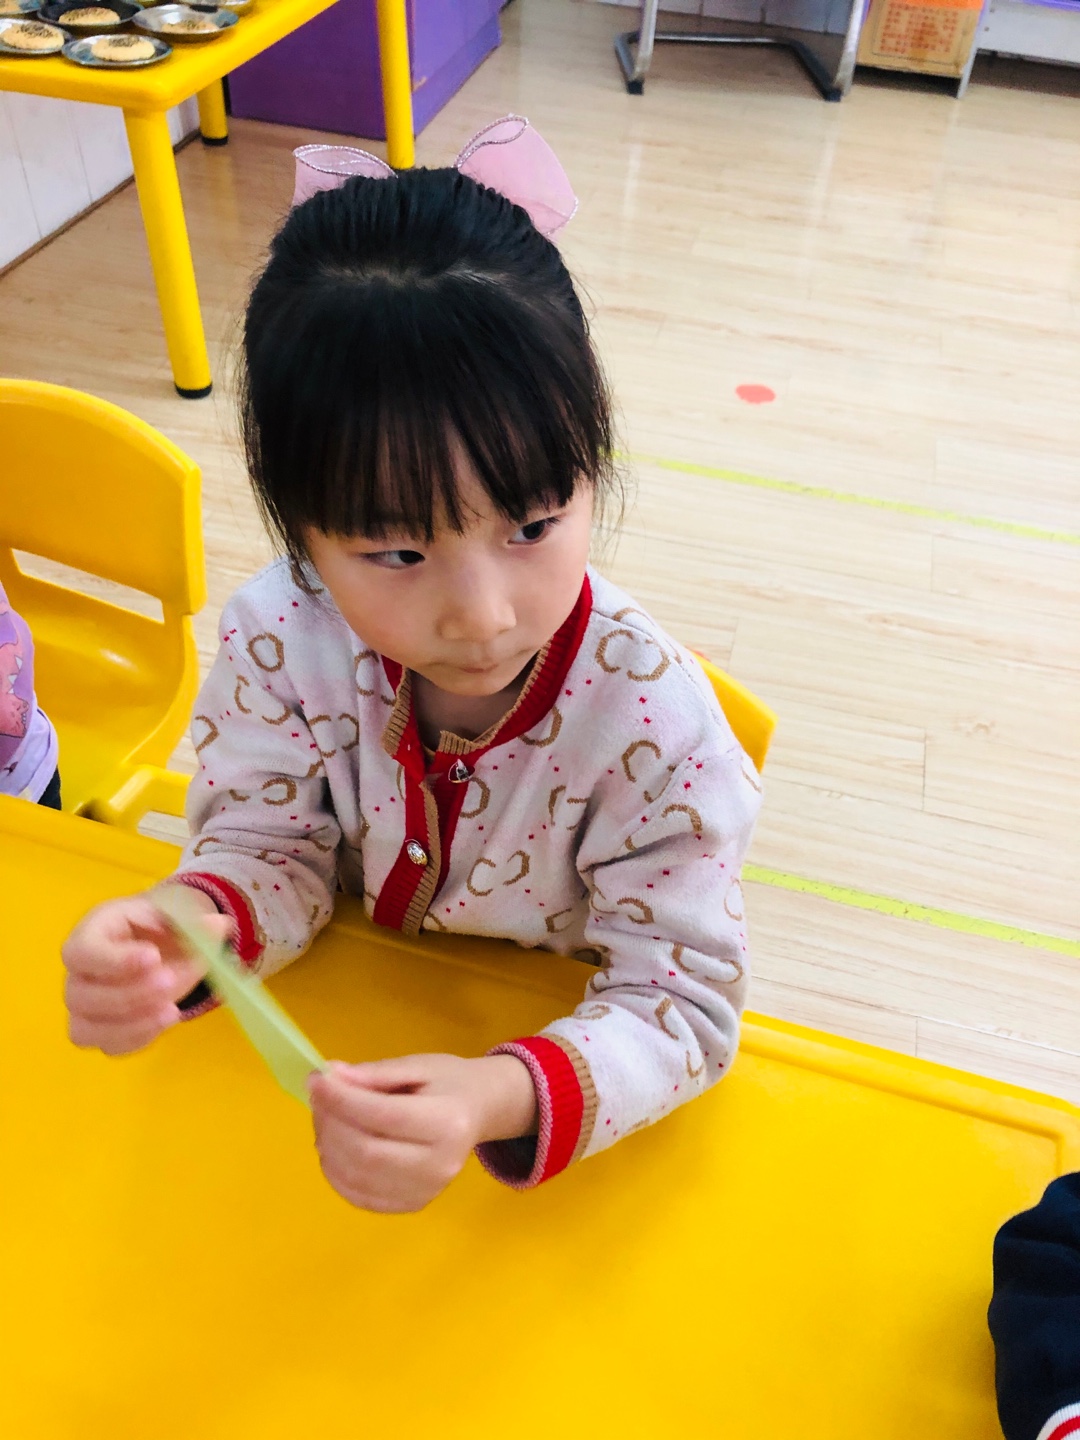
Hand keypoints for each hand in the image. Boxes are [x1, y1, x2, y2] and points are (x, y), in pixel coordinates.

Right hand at [62, 888, 230, 1055]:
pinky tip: (165, 1021)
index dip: (114, 960)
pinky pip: (108, 1046)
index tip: (153, 957)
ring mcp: (84, 1007)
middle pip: (82, 996)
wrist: (159, 946)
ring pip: (87, 1028)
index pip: (82, 952)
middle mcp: (77, 974)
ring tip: (172, 1011)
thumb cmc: (158, 928)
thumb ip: (193, 921)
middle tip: (170, 982)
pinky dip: (137, 1039)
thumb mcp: (175, 915)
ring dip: (131, 1024)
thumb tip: (219, 926)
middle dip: (129, 994)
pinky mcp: (98, 1031)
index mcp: (90, 935)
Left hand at [309, 1052, 537, 1212]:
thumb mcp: (417, 1065)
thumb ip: (375, 1073)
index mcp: (447, 1122)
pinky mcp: (413, 1204)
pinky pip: (360, 1196)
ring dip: (328, 1146)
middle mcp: (439, 1164)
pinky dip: (336, 1172)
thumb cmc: (449, 1083)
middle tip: (317, 1097)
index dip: (341, 1099)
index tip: (317, 1079)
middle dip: (330, 1122)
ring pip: (357, 1177)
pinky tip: (334, 1146)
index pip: (382, 1115)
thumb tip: (331, 1078)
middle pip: (365, 1151)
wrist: (479, 1111)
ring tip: (325, 1119)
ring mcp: (426, 1191)